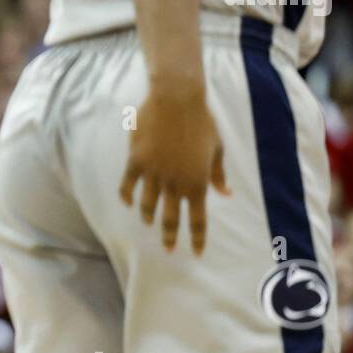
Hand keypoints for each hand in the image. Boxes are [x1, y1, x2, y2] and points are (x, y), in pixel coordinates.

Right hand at [119, 85, 230, 253]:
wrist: (176, 99)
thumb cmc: (201, 121)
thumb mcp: (217, 148)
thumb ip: (218, 174)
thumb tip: (226, 194)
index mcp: (198, 182)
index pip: (198, 219)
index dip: (196, 238)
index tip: (194, 252)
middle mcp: (175, 183)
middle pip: (170, 219)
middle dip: (169, 237)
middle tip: (168, 248)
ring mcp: (154, 174)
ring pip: (147, 205)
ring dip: (148, 216)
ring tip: (148, 221)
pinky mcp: (136, 162)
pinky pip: (128, 185)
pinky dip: (126, 196)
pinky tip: (127, 201)